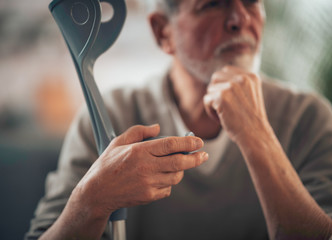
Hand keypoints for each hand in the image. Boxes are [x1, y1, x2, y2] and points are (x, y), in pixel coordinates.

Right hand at [75, 124, 207, 216]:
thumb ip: (139, 131)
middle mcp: (145, 167)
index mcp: (139, 151)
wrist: (97, 192)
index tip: (199, 142)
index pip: (170, 145)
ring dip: (181, 170)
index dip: (188, 143)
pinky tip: (161, 177)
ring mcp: (147, 183)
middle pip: (179, 162)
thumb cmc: (108, 164)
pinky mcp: (148, 196)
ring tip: (177, 165)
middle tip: (203, 155)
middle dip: (195, 158)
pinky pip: (167, 189)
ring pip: (175, 177)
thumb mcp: (119, 142)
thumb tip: (158, 127)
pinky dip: (168, 183)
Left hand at [203, 66, 269, 144]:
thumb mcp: (250, 95)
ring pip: (210, 89)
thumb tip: (216, 78)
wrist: (255, 135)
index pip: (226, 71)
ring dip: (213, 102)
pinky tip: (220, 119)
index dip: (223, 85)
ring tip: (224, 114)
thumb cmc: (250, 120)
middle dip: (216, 91)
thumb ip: (238, 85)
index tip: (229, 100)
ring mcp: (232, 86)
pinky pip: (206, 100)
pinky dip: (210, 111)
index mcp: (251, 76)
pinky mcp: (222, 97)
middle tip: (224, 106)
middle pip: (216, 77)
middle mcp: (242, 78)